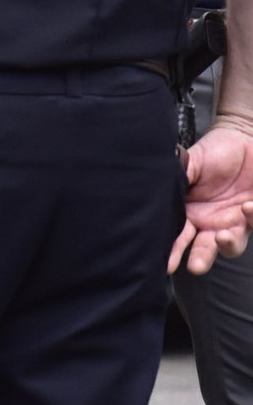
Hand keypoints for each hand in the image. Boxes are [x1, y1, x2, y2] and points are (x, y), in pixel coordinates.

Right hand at [175, 118, 252, 273]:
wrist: (245, 139)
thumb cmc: (214, 151)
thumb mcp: (192, 163)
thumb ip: (179, 176)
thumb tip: (160, 190)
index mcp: (191, 215)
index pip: (179, 238)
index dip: (173, 251)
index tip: (168, 264)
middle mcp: (212, 223)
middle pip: (205, 250)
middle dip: (201, 259)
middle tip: (196, 265)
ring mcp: (236, 221)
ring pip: (233, 245)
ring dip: (228, 244)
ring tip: (225, 234)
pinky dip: (252, 217)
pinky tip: (248, 206)